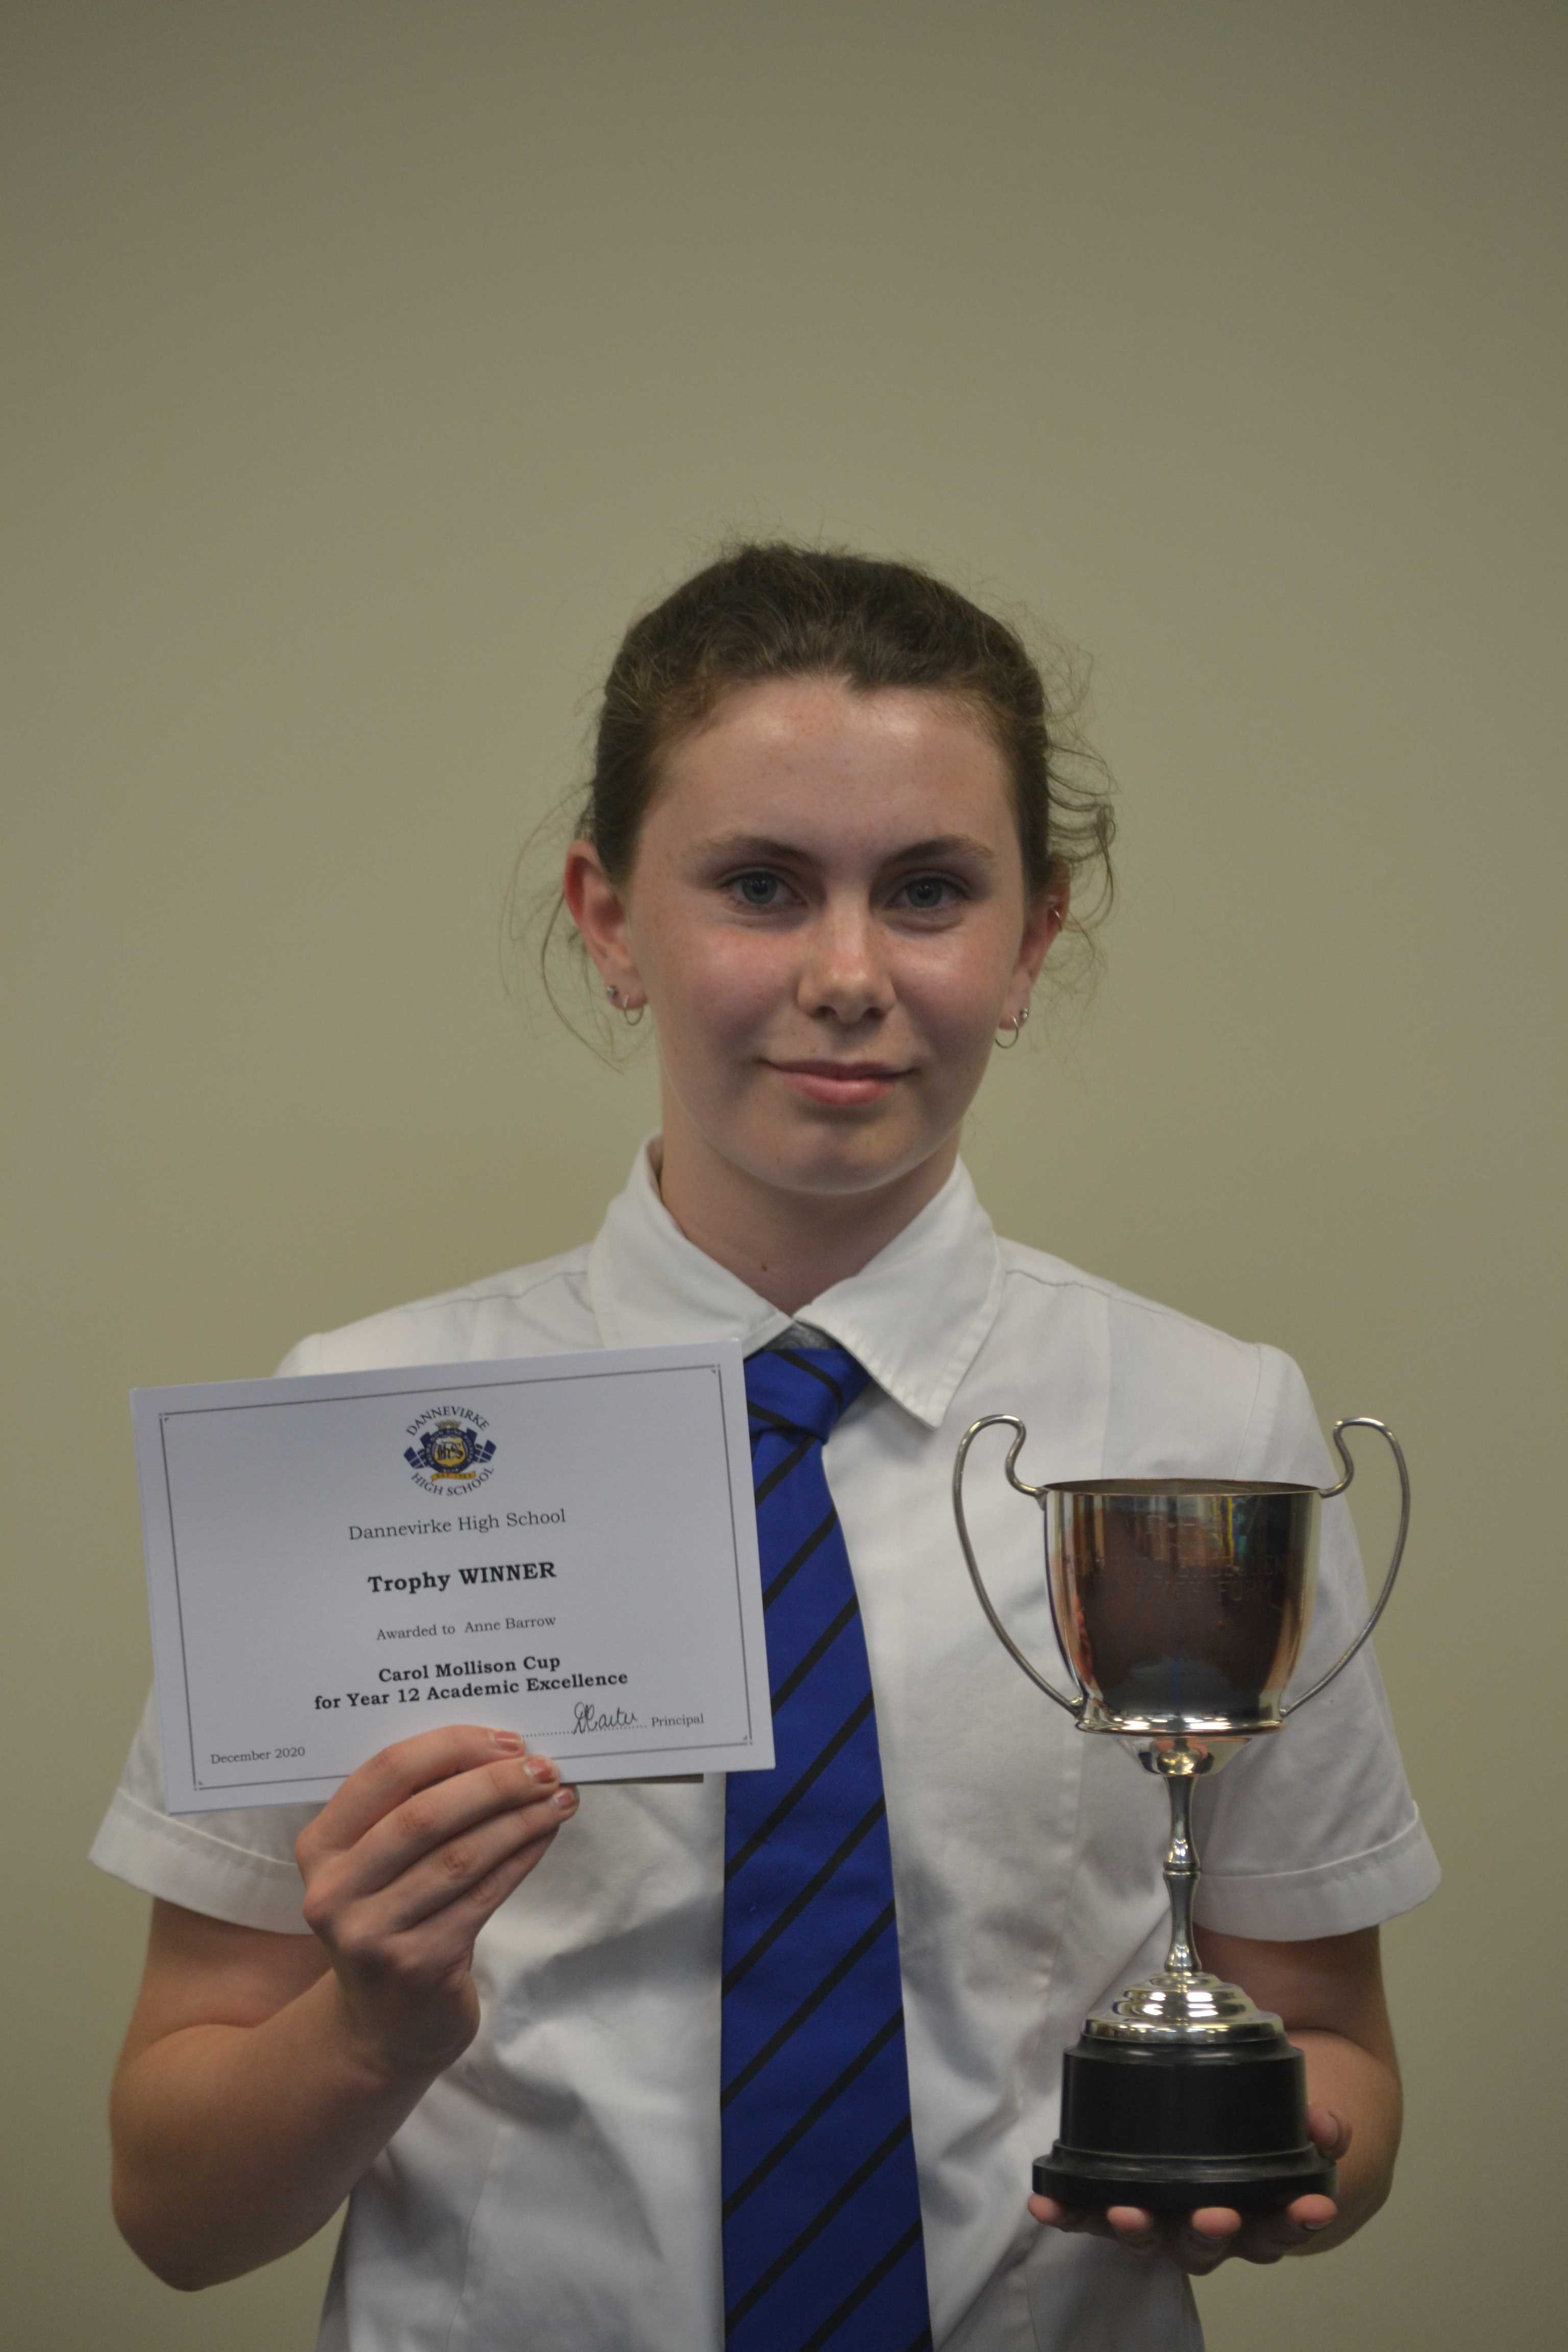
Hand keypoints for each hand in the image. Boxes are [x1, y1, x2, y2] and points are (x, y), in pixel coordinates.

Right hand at [294, 1723, 575, 2084]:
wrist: (383, 2025)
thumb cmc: (392, 1917)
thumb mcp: (377, 1862)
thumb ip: (412, 1807)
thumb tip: (499, 1749)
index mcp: (321, 1846)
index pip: (385, 1773)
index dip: (451, 1747)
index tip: (506, 1739)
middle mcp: (335, 1890)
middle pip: (424, 1815)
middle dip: (494, 1783)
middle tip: (544, 1767)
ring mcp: (372, 1934)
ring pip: (459, 1857)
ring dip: (519, 1820)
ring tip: (559, 1797)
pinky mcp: (417, 1965)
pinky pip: (482, 1897)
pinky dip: (520, 1859)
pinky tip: (545, 1836)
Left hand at [1028, 2106, 1350, 2272]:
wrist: (1222, 2135)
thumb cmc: (1257, 2139)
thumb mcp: (1293, 2128)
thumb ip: (1318, 2127)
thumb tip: (1328, 2127)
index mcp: (1255, 2217)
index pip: (1278, 2229)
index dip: (1294, 2222)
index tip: (1311, 2207)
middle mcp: (1206, 2230)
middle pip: (1208, 2246)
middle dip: (1210, 2232)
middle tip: (1215, 2215)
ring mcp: (1160, 2221)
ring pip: (1151, 2239)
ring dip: (1138, 2228)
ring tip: (1127, 2211)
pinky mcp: (1116, 2205)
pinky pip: (1090, 2216)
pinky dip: (1069, 2212)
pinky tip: (1046, 2201)